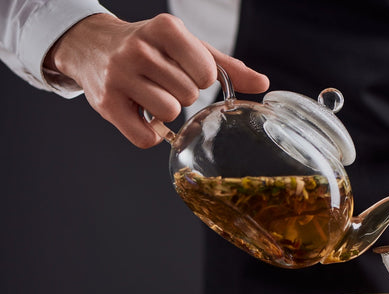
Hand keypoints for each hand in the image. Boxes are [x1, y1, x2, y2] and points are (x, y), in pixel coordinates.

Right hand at [44, 13, 268, 147]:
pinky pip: (145, 138)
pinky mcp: (106, 103)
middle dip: (182, 94)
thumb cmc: (150, 48)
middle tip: (163, 83)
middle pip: (188, 95)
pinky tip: (141, 115)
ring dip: (166, 112)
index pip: (206, 72)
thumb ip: (226, 66)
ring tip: (151, 95)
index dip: (201, 79)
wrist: (92, 45)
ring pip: (169, 114)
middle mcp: (139, 48)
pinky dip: (150, 134)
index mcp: (165, 29)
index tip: (186, 71)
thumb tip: (263, 84)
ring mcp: (119, 75)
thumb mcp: (187, 47)